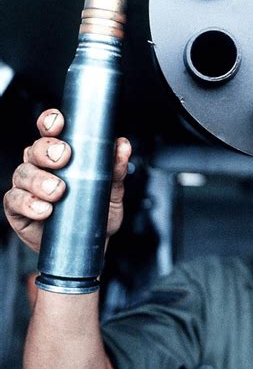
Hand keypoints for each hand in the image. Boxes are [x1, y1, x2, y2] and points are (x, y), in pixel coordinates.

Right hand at [3, 108, 131, 252]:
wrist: (90, 247)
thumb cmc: (98, 212)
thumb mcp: (112, 190)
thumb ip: (116, 168)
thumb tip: (122, 146)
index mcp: (63, 153)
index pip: (51, 129)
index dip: (50, 121)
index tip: (58, 123)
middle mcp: (42, 165)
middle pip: (35, 148)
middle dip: (47, 150)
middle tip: (63, 159)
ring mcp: (27, 185)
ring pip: (24, 172)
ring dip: (39, 180)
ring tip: (57, 192)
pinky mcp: (17, 208)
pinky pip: (15, 199)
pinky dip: (29, 203)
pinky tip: (44, 210)